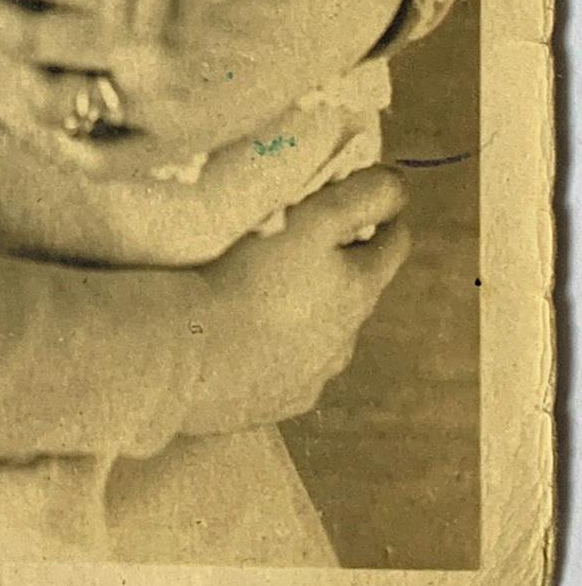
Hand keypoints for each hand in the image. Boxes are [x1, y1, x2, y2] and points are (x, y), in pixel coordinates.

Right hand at [180, 170, 410, 436]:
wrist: (188, 354)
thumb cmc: (249, 275)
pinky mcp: (279, 401)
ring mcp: (314, 376)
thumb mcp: (313, 220)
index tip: (362, 194)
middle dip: (339, 260)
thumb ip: (361, 197)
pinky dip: (278, 346)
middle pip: (358, 288)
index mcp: (360, 290)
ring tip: (263, 287)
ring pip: (325, 331)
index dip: (384, 213)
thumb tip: (397, 184)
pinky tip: (244, 332)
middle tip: (301, 234)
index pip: (395, 243)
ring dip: (309, 308)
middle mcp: (347, 338)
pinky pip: (289, 365)